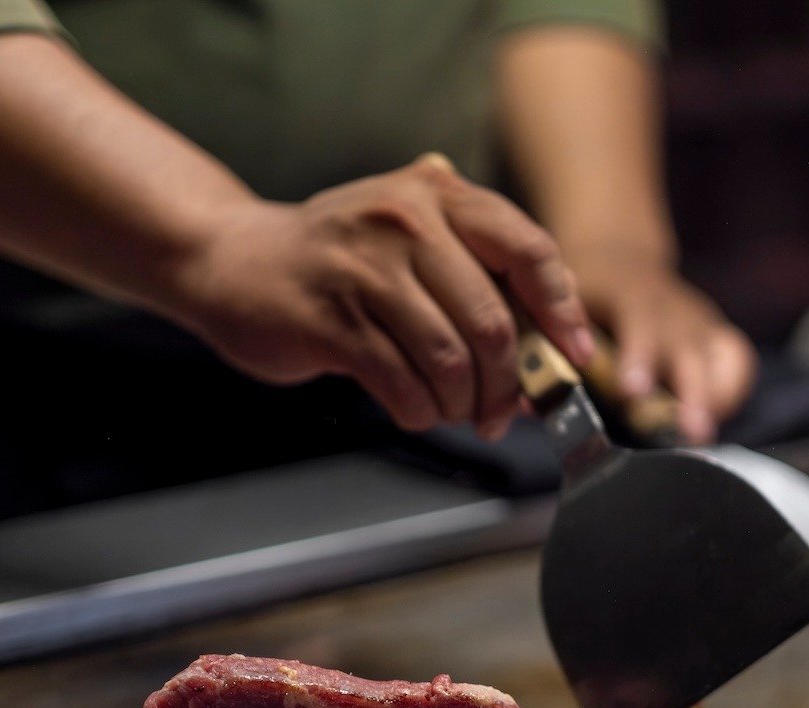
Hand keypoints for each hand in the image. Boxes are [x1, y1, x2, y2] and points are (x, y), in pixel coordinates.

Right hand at [175, 155, 591, 438]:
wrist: (232, 262)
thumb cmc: (334, 264)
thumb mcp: (407, 239)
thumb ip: (474, 273)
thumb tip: (546, 344)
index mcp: (436, 194)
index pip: (527, 249)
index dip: (561, 311)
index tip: (576, 357)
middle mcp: (405, 221)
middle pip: (490, 321)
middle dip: (506, 383)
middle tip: (500, 413)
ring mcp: (364, 270)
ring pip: (448, 361)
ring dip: (460, 404)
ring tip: (452, 412)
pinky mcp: (331, 321)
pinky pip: (402, 384)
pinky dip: (419, 410)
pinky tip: (413, 408)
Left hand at [565, 243, 756, 443]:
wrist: (618, 261)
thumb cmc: (582, 296)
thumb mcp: (559, 309)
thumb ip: (547, 352)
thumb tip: (526, 402)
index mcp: (630, 293)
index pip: (640, 320)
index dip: (639, 356)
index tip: (633, 392)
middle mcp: (671, 307)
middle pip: (688, 348)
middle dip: (690, 392)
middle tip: (687, 430)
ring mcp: (697, 321)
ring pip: (718, 356)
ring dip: (714, 399)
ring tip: (702, 436)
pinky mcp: (715, 336)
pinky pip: (736, 361)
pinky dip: (731, 389)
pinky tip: (713, 418)